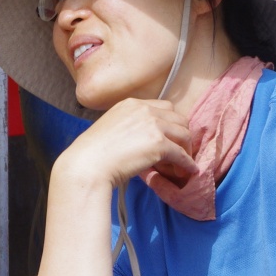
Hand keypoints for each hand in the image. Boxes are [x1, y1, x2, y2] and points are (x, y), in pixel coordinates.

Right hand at [56, 96, 199, 188]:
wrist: (87, 165)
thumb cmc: (92, 153)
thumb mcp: (110, 128)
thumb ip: (129, 127)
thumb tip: (142, 142)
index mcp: (131, 103)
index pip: (163, 107)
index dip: (170, 123)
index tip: (170, 137)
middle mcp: (145, 109)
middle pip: (178, 118)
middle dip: (181, 135)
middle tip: (180, 151)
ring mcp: (153, 125)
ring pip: (184, 134)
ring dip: (186, 149)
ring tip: (183, 164)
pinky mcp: (159, 144)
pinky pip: (181, 154)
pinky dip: (187, 164)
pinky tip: (188, 171)